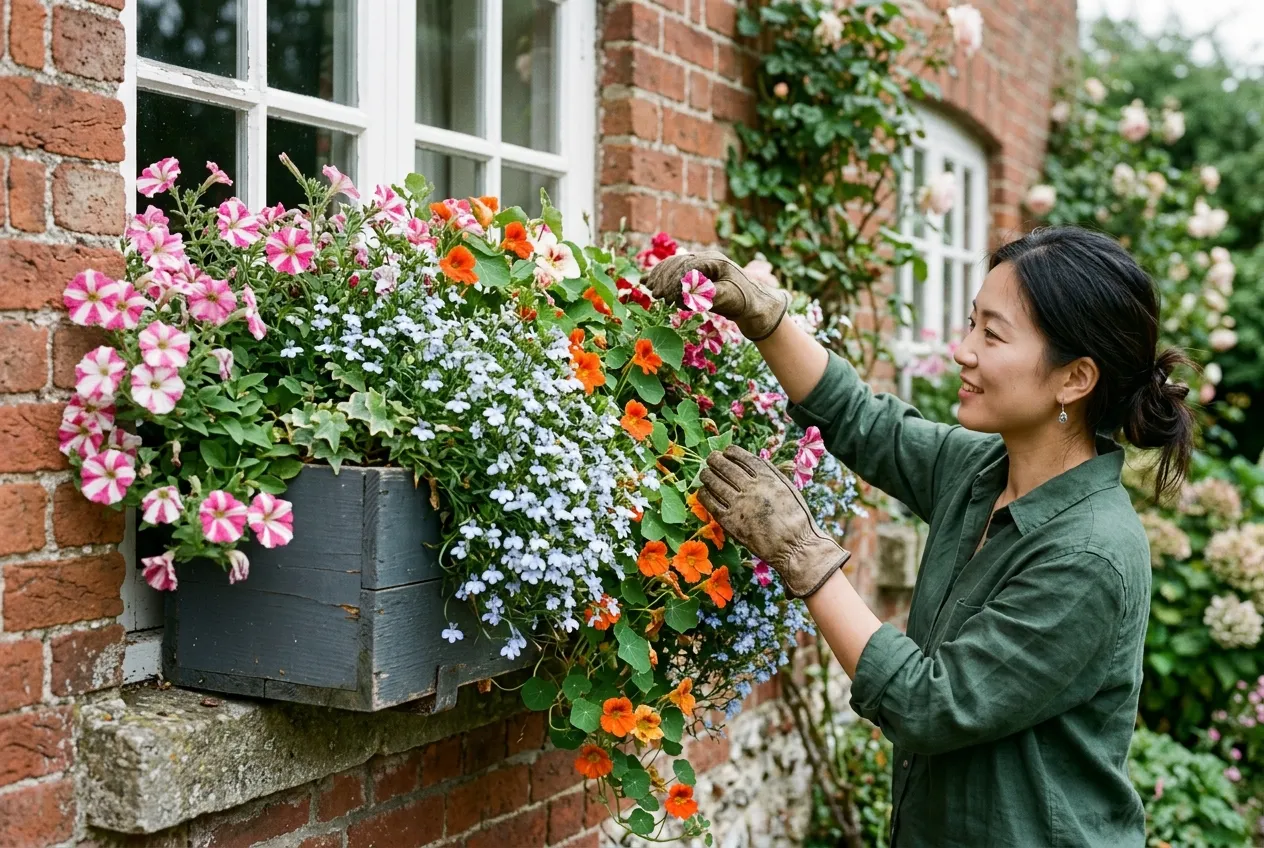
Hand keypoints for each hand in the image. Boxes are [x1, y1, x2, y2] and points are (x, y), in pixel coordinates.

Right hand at [642, 251, 789, 340]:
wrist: (754, 302)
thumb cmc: (744, 300)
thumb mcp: (728, 298)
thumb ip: (707, 294)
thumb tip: (686, 292)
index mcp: (714, 261)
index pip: (687, 267)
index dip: (673, 281)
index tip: (663, 296)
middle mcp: (706, 258)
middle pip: (678, 263)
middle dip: (663, 278)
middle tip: (654, 294)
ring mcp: (702, 264)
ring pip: (674, 265)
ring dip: (660, 276)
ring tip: (649, 289)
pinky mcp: (698, 273)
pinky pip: (676, 270)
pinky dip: (662, 276)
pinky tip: (648, 281)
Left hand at [698, 445, 849, 598]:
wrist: (794, 546)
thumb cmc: (794, 517)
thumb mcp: (787, 487)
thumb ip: (769, 473)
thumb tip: (749, 461)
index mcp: (767, 477)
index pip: (741, 457)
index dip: (729, 452)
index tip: (726, 452)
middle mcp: (751, 487)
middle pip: (724, 466)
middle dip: (714, 460)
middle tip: (711, 459)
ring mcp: (739, 504)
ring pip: (714, 482)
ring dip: (707, 475)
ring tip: (705, 473)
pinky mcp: (730, 521)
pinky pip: (710, 503)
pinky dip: (704, 494)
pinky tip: (703, 492)